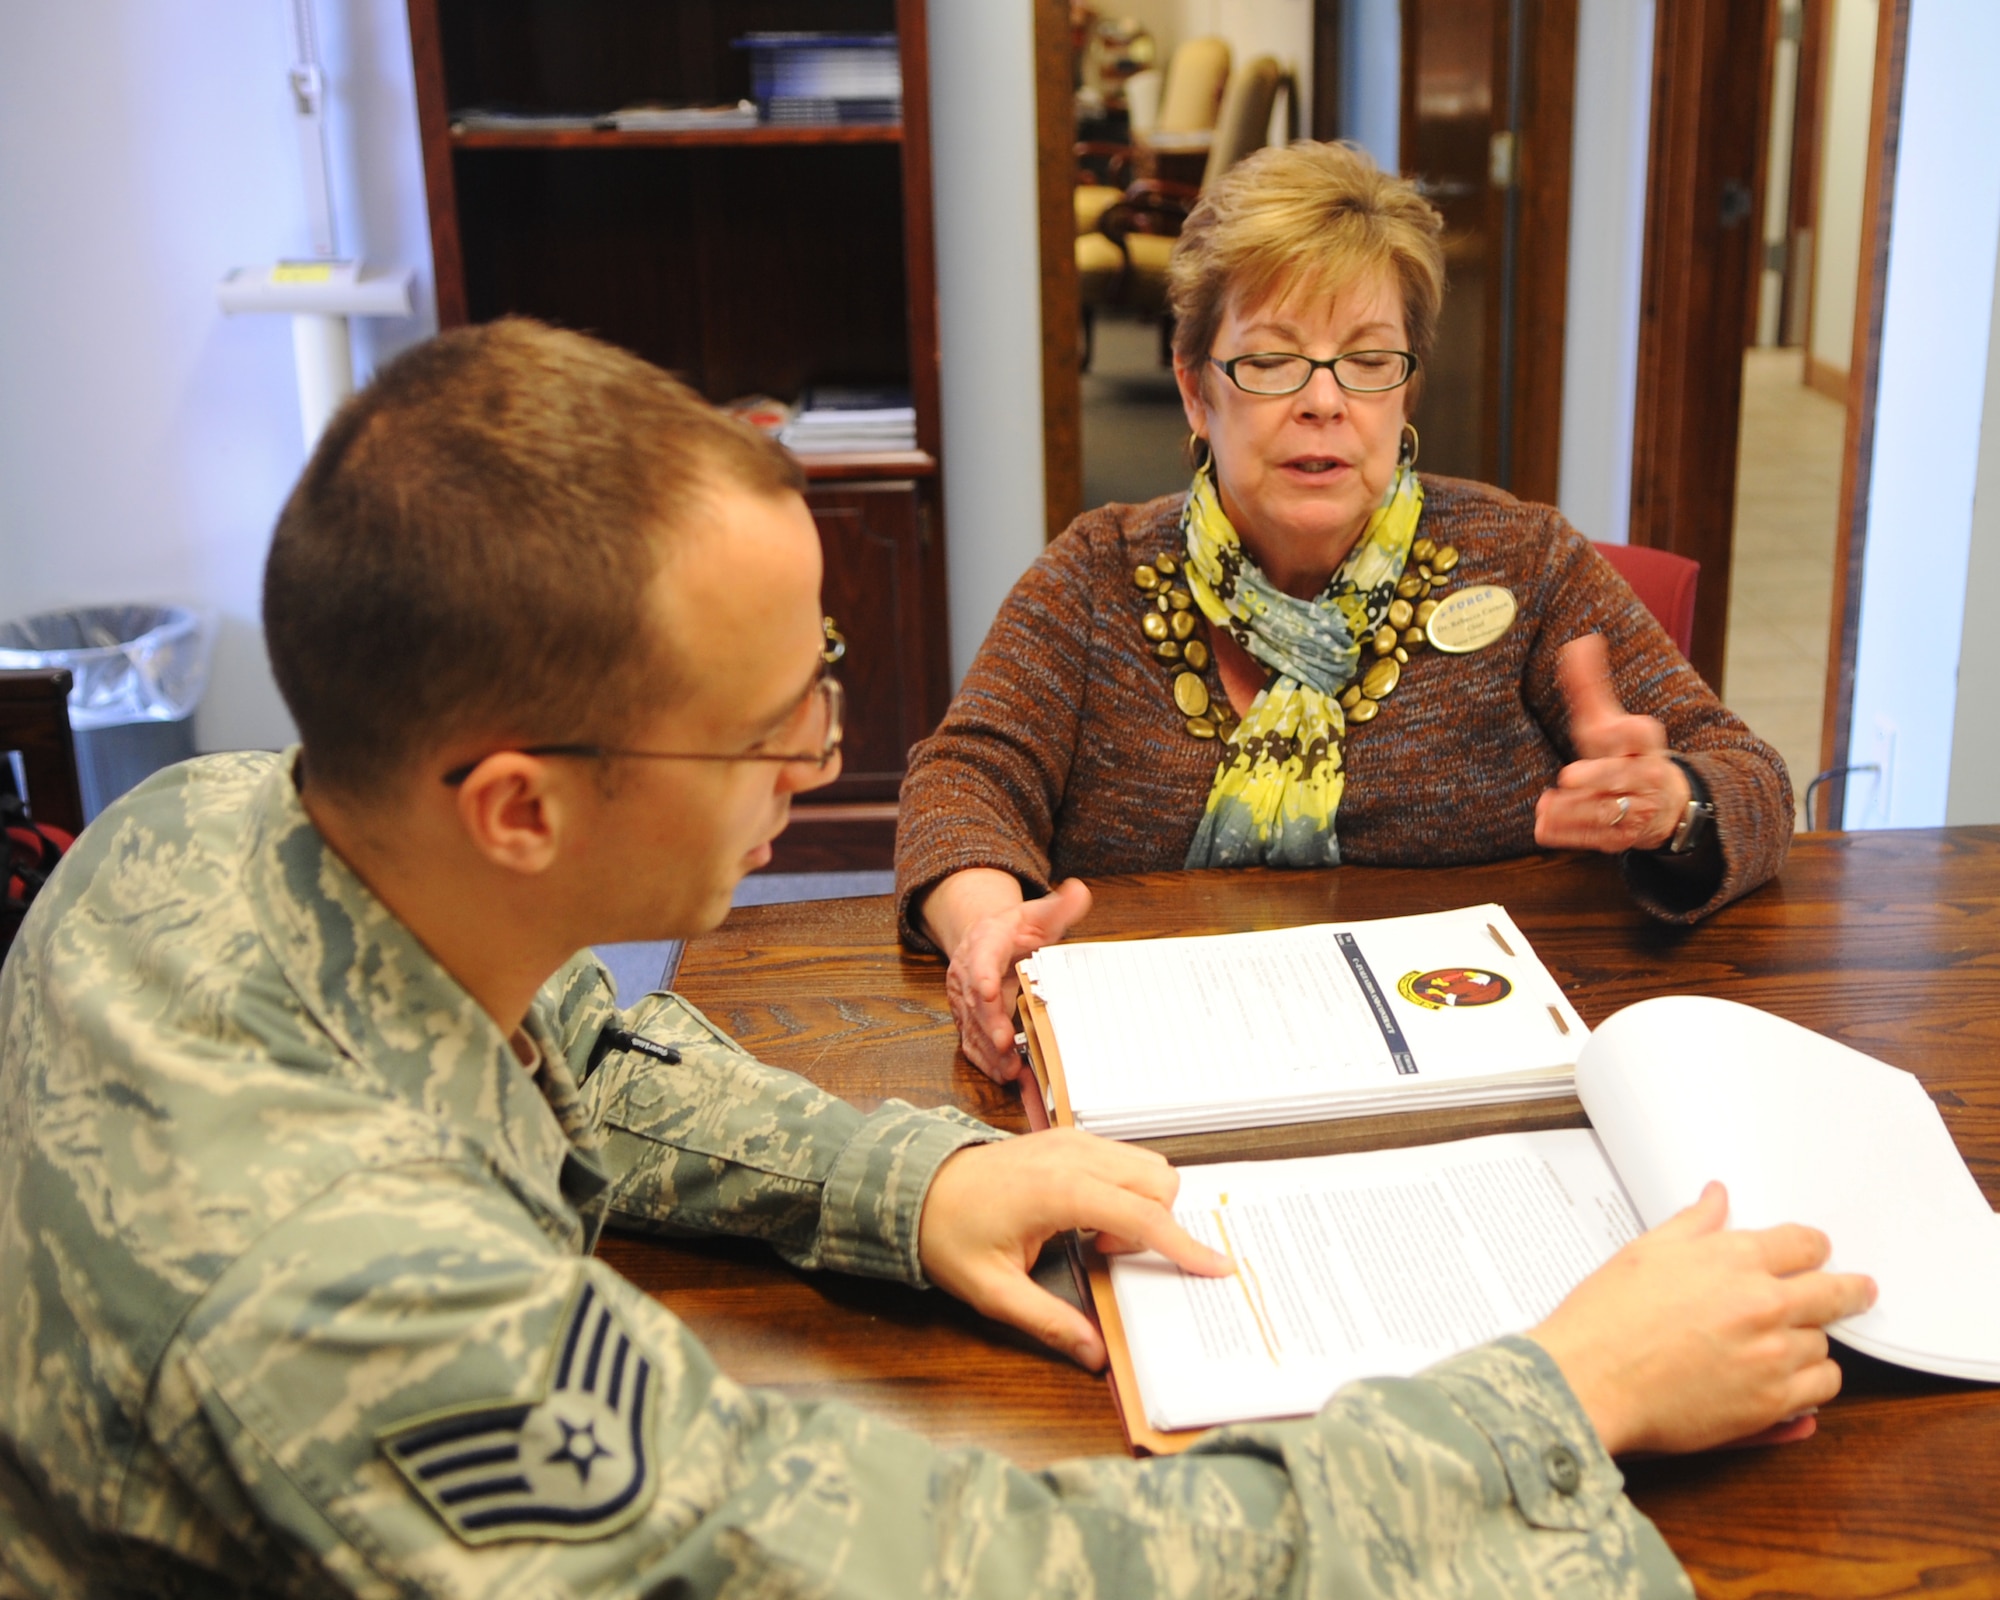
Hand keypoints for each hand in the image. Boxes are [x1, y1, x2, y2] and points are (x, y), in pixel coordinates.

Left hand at [918, 1129, 1232, 1368]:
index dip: (1184, 1245)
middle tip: (1107, 1252)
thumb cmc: (947, 1232)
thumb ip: (1049, 1322)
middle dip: (1157, 1223)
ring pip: (1145, 1164)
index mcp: (1060, 1190)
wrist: (912, 1184)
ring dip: (1141, 1204)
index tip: (1217, 1267)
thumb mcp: (993, 1292)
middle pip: (1158, 1180)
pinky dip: (1124, 1188)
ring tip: (1093, 1236)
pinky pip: (1122, 1157)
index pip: (1143, 1216)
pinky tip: (1087, 1215)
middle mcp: (1073, 1155)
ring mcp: (1071, 1141)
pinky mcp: (1065, 1139)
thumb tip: (1094, 1354)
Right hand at [942, 879, 1092, 1081]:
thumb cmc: (1014, 930)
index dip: (983, 976)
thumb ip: (1059, 907)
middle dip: (989, 1023)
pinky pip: (971, 1041)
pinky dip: (985, 1060)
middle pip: (974, 1000)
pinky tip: (1003, 1074)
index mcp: (985, 942)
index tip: (988, 991)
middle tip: (1005, 1043)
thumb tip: (1079, 892)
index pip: (981, 958)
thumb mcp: (1038, 914)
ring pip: (971, 1025)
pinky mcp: (966, 1017)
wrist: (982, 937)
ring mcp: (963, 997)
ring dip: (988, 1049)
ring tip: (1010, 1069)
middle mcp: (967, 971)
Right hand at [1529, 1182, 1876, 1455]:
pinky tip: (1793, 1377)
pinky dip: (1812, 1382)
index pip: (1804, 1243)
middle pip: (1835, 1292)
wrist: (1589, 1381)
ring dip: (1812, 1339)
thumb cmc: (1607, 1320)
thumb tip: (1716, 1197)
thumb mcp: (1645, 1252)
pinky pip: (1821, 1389)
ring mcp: (1772, 1357)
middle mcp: (1763, 1305)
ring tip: (1790, 1342)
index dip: (1814, 1246)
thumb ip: (1693, 1223)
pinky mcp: (1770, 1403)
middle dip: (1850, 1289)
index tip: (1818, 1252)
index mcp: (1733, 1260)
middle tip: (1859, 1291)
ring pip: (1825, 1344)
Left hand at [1534, 633, 1690, 853]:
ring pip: (1606, 812)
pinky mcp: (1623, 837)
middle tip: (1568, 776)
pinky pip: (1596, 838)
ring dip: (1574, 812)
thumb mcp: (1610, 721)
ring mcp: (1637, 809)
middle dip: (1598, 777)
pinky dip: (1569, 835)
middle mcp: (1644, 776)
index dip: (1632, 731)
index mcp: (1644, 744)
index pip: (1643, 735)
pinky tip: (1543, 828)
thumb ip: (1590, 687)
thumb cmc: (1625, 754)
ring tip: (1546, 807)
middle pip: (1623, 776)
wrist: (1666, 805)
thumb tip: (1579, 642)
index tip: (1616, 725)